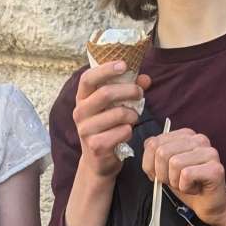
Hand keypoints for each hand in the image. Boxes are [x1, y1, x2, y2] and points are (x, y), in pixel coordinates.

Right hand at [72, 62, 149, 178]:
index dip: (105, 70)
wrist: (98, 161)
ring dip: (133, 114)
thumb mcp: (114, 106)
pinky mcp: (96, 146)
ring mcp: (86, 130)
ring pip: (118, 114)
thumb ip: (128, 90)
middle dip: (129, 91)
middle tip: (140, 93)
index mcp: (82, 99)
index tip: (124, 65)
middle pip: (106, 94)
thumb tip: (146, 79)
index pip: (88, 78)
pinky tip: (126, 133)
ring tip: (134, 117)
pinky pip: (122, 132)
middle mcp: (80, 113)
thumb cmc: (107, 128)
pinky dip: (130, 131)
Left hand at [143, 126, 225, 225]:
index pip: (153, 143)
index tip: (164, 173)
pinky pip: (186, 175)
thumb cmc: (186, 184)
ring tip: (186, 184)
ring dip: (175, 181)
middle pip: (162, 152)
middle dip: (163, 174)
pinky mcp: (215, 169)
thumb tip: (148, 146)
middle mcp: (199, 139)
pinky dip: (185, 187)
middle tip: (176, 180)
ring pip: (174, 163)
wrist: (208, 204)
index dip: (151, 165)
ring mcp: (209, 152)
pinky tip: (195, 188)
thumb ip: (154, 154)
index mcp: (185, 135)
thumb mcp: (163, 167)